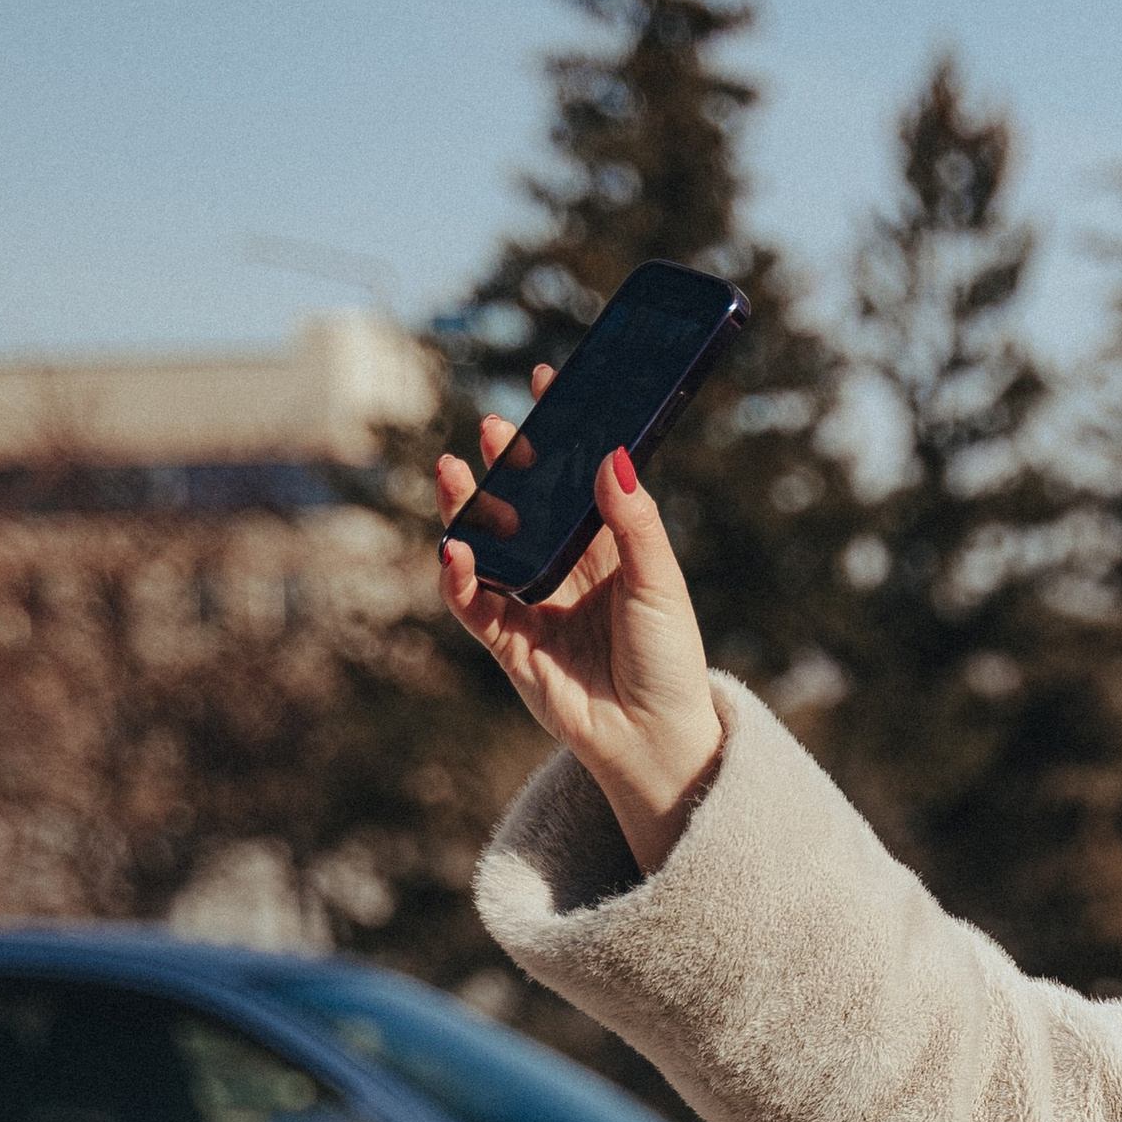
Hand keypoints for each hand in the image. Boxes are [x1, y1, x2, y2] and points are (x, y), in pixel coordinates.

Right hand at [436, 367, 724, 872]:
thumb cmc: (669, 662)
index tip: (545, 381)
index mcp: (608, 550)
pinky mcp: (510, 644)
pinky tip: (455, 549)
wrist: (655, 741)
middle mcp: (566, 570)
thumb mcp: (658, 582)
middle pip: (522, 503)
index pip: (576, 476)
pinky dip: (457, 576)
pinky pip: (472, 603)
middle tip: (491, 428)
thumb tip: (611, 454)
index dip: (559, 429)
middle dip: (503, 464)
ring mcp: (534, 604)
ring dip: (466, 508)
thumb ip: (634, 521)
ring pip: (487, 544)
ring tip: (452, 471)